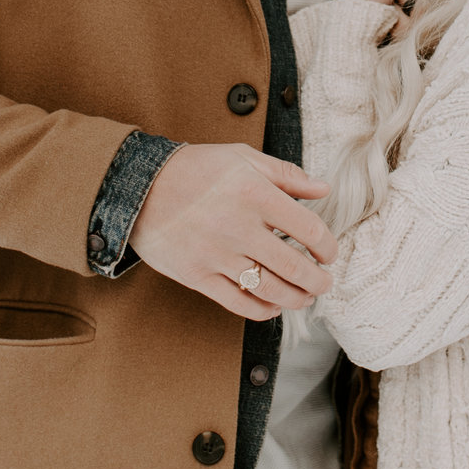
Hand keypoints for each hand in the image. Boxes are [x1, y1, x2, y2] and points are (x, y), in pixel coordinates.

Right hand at [129, 143, 337, 320]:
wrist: (140, 187)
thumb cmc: (196, 169)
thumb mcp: (243, 157)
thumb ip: (287, 175)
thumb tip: (324, 190)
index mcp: (256, 194)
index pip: (309, 230)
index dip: (327, 247)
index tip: (328, 254)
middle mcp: (239, 227)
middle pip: (294, 267)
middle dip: (317, 281)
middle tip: (324, 282)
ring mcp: (217, 255)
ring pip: (269, 290)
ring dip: (295, 299)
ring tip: (304, 297)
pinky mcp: (197, 276)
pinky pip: (237, 303)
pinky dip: (261, 310)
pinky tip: (272, 306)